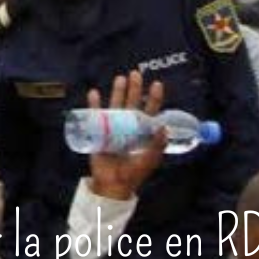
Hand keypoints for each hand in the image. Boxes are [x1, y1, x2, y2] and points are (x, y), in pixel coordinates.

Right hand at [86, 72, 166, 200]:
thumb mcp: (147, 161)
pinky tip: (94, 93)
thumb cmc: (132, 173)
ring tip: (120, 78)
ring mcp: (114, 127)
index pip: (150, 111)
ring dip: (117, 92)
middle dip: (134, 89)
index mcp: (143, 131)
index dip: (154, 98)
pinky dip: (94, 105)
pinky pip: (96, 115)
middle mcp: (129, 125)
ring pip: (116, 105)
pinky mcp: (99, 131)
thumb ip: (156, 145)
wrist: (112, 184)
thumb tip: (164, 127)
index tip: (157, 84)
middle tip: (135, 74)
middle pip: (132, 103)